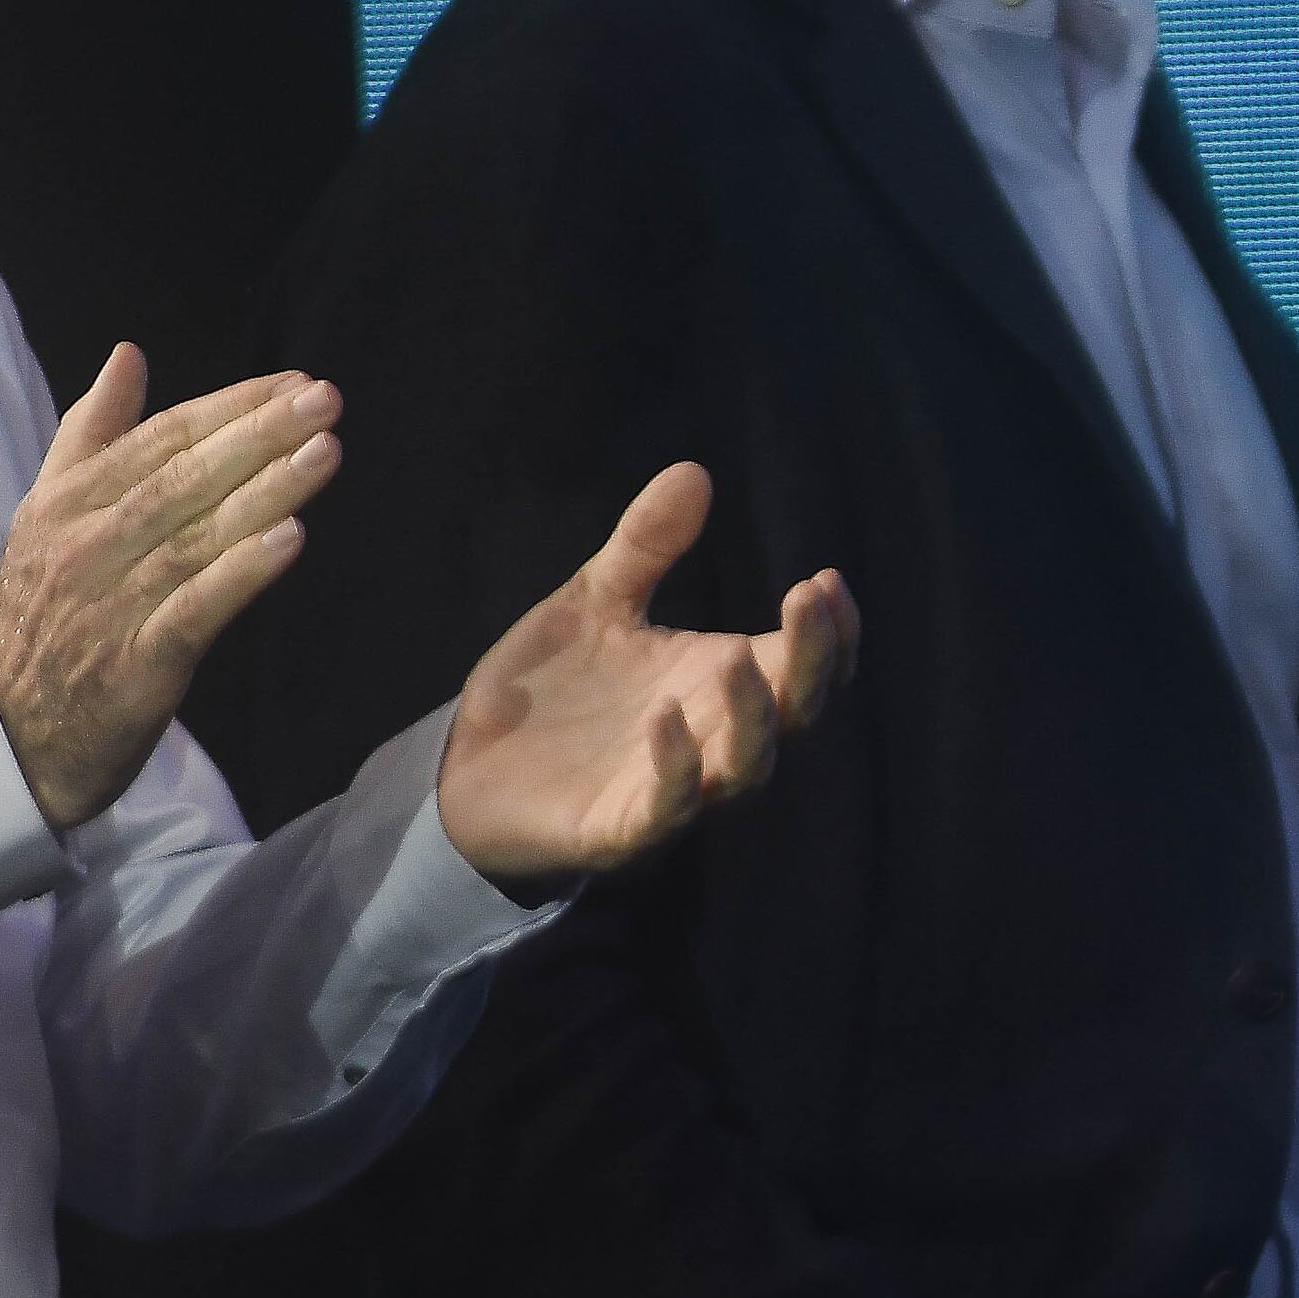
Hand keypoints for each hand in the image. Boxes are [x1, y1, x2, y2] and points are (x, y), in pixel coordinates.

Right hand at [0, 349, 343, 828]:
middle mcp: (86, 546)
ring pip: (196, 537)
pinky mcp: (139, 663)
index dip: (229, 408)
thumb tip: (128, 356)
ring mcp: (111, 605)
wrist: (12, 729)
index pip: (160, 441)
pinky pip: (196, 609)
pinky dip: (242, 572)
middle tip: (323, 399)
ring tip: (324, 451)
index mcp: (67, 503)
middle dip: (257, 436)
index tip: (293, 382)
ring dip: (265, 492)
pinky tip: (290, 539)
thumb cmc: (49, 609)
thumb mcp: (52, 512)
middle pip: (182, 480)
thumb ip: (93, 433)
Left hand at [433, 464, 857, 894]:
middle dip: (813, 660)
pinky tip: (664, 716)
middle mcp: (714, 737)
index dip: (831, 631)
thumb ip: (646, 548)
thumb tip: (694, 470)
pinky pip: (666, 806)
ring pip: (746, 766)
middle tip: (809, 600)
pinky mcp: (622, 827)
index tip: (826, 578)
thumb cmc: (550, 691)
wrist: (467, 769)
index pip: (806, 665)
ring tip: (741, 655)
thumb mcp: (595, 603)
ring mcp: (676, 787)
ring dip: (753, 716)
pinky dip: (675, 768)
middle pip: (796, 711)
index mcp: (718, 683)